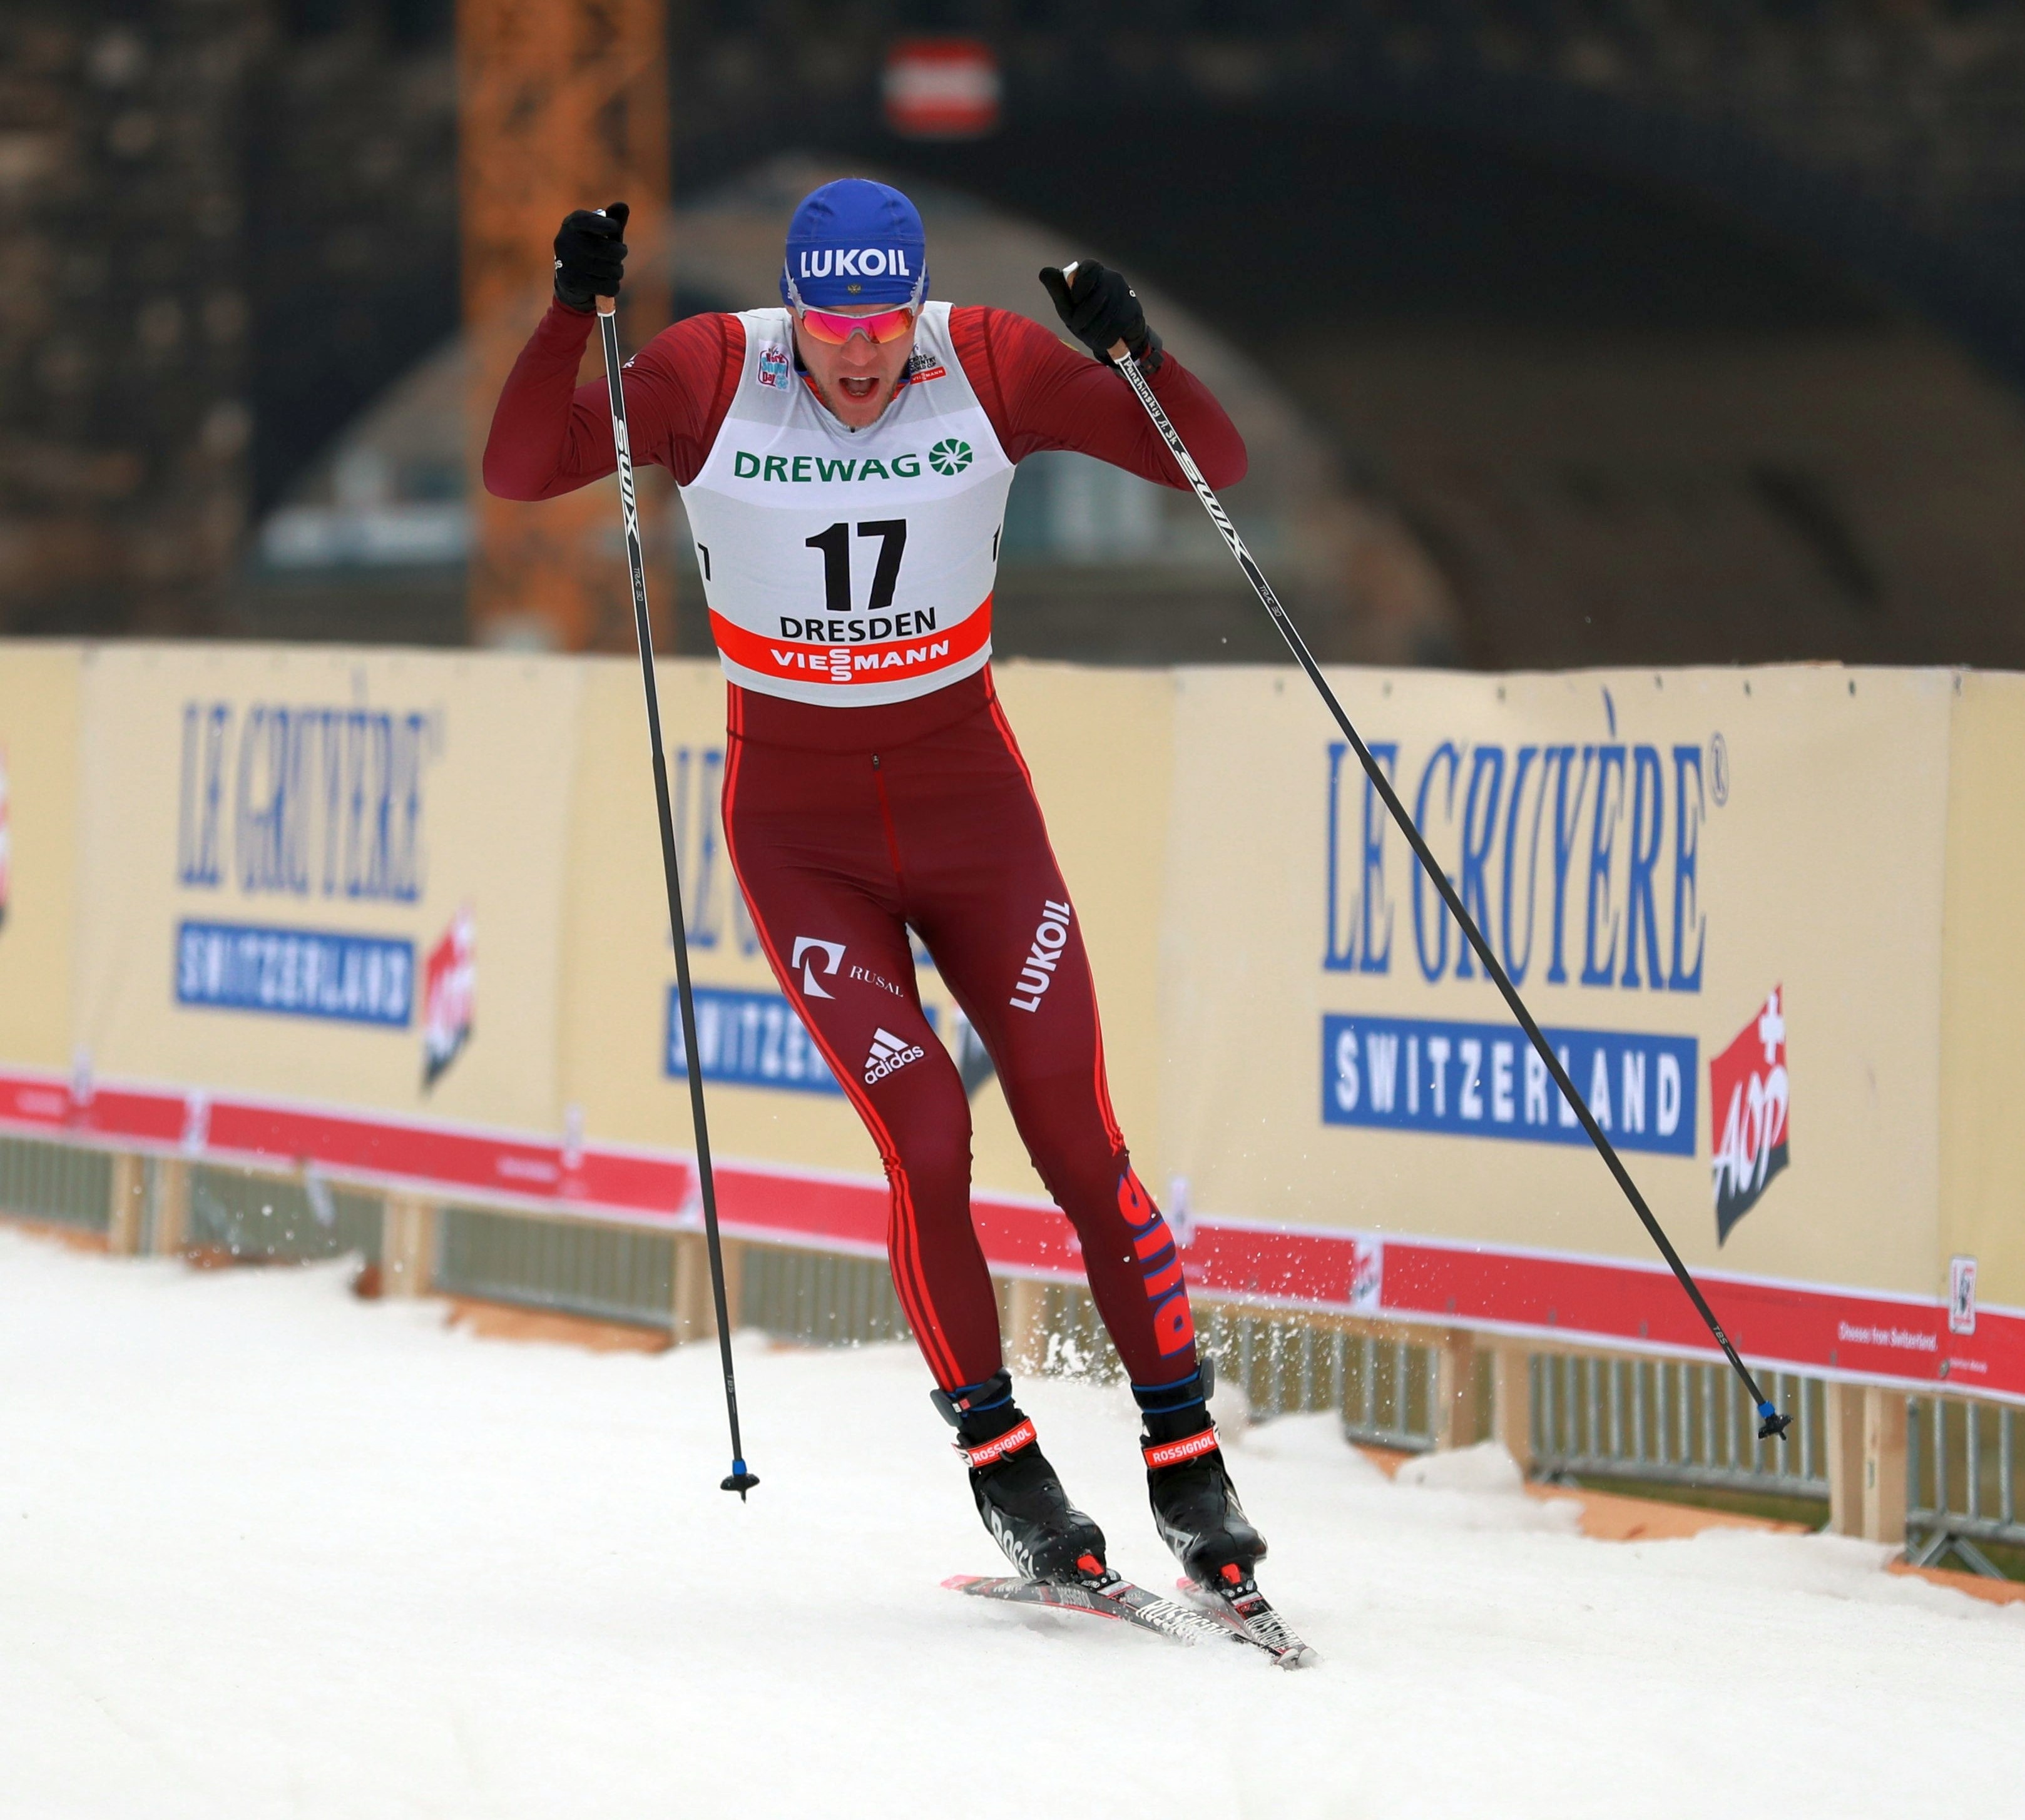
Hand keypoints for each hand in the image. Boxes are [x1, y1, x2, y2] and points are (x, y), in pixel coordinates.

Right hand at [553, 202, 628, 310]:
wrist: (567, 277)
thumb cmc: (589, 247)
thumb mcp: (600, 231)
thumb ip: (614, 219)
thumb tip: (623, 206)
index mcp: (574, 222)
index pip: (609, 225)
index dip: (614, 228)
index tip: (610, 230)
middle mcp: (568, 240)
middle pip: (615, 252)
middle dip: (620, 253)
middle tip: (616, 254)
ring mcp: (568, 262)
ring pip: (614, 271)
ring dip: (617, 271)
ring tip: (608, 268)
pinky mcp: (572, 282)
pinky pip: (610, 287)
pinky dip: (612, 286)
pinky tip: (604, 282)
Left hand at [1038, 260, 1163, 371]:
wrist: (1113, 337)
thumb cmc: (1086, 318)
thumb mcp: (1068, 306)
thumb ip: (1057, 290)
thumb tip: (1044, 271)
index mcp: (1094, 272)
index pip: (1089, 267)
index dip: (1080, 285)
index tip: (1074, 300)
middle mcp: (1112, 278)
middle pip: (1098, 295)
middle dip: (1084, 317)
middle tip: (1078, 328)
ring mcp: (1125, 294)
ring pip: (1108, 313)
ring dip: (1095, 331)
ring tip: (1091, 337)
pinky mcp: (1135, 310)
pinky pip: (1118, 326)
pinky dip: (1108, 338)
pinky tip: (1105, 341)